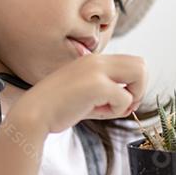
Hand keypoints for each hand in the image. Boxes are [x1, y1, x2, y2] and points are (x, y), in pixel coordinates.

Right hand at [11, 53, 146, 133]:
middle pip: (141, 64)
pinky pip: (126, 98)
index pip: (132, 62)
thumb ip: (109, 93)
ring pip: (139, 74)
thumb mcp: (86, 94)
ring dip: (132, 97)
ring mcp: (97, 70)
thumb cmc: (58, 108)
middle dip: (140, 88)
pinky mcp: (97, 85)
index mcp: (94, 60)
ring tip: (109, 109)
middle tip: (124, 105)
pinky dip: (118, 110)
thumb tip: (132, 101)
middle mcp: (97, 60)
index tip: (122, 101)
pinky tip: (97, 113)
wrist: (34, 114)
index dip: (134, 84)